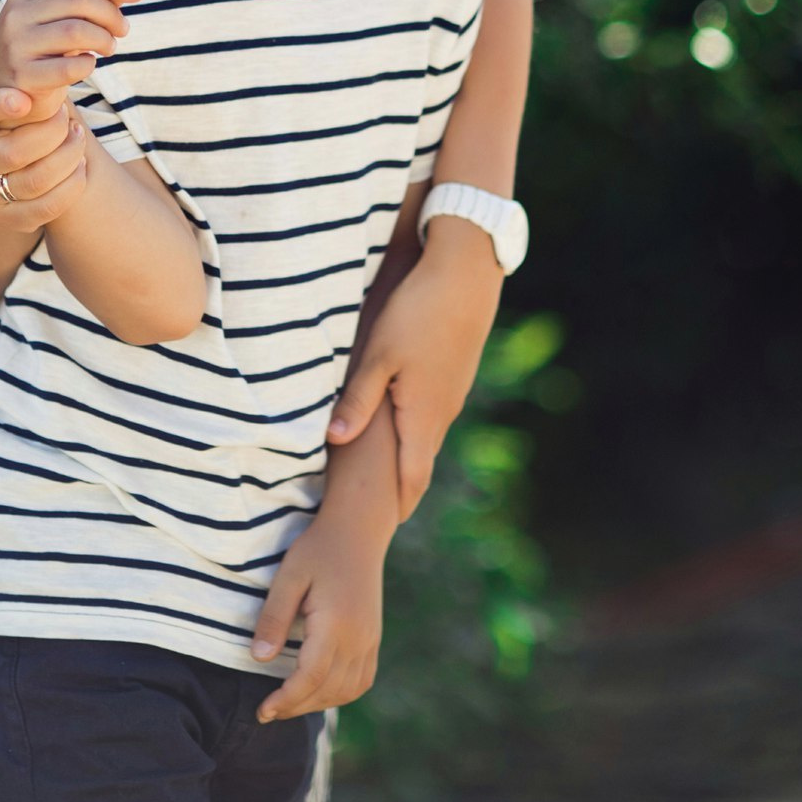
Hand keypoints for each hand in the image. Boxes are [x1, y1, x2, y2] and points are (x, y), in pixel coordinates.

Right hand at [0, 0, 142, 121]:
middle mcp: (15, 14)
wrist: (7, 96)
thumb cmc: (42, 52)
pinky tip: (87, 65)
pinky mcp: (23, 76)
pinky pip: (71, 66)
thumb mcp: (56, 20)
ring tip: (109, 47)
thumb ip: (86, 3)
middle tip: (123, 30)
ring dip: (104, 39)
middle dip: (111, 14)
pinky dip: (88, 64)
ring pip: (77, 31)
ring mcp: (16, 45)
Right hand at [0, 84, 89, 231]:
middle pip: (12, 152)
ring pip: (33, 182)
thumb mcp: (12, 92)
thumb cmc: (15, 111)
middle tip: (69, 118)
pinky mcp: (2, 216)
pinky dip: (70, 187)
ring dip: (67, 157)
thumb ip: (24, 86)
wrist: (10, 150)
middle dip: (52, 132)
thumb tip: (58, 73)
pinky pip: (44, 209)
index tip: (25, 99)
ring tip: (78, 137)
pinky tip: (80, 166)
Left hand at [249, 508, 387, 722]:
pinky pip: (361, 680)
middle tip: (267, 712)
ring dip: (318, 703)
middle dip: (296, 707)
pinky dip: (340, 694)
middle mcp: (358, 638)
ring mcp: (370, 640)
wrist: (359, 530)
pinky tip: (318, 691)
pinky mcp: (374, 638)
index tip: (262, 712)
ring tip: (289, 703)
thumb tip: (259, 660)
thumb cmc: (319, 549)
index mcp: (336, 624)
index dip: (286, 700)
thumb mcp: (289, 577)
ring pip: (347, 690)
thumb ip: (274, 618)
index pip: (310, 677)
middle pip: (328, 689)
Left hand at [326, 227, 503, 518]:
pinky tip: (397, 420)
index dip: (397, 505)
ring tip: (380, 471)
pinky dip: (414, 427)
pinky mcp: (454, 374)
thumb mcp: (379, 356)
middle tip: (376, 509)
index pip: (412, 478)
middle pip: (419, 462)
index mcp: (424, 416)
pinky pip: (431, 413)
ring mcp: (452, 393)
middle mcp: (443, 413)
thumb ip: (357, 400)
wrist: (467, 274)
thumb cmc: (418, 313)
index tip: (381, 527)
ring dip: (406, 455)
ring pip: (426, 435)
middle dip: (399, 487)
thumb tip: (334, 442)